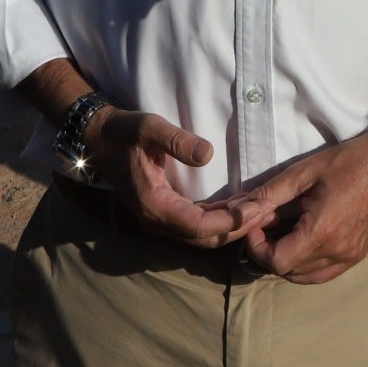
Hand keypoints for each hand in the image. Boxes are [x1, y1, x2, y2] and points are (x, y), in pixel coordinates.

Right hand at [89, 108, 271, 249]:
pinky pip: (197, 225)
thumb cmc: (124, 131)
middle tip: (269, 212)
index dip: (230, 222)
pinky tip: (240, 207)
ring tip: (262, 210)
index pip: (198, 226)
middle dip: (238, 228)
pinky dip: (221, 220)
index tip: (256, 210)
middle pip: (204, 238)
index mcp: (154, 205)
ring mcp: (160, 219)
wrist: (98, 137)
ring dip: (232, 226)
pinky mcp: (165, 212)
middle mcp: (157, 220)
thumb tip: (207, 154)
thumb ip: (176, 140)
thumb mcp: (148, 127)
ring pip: (202, 235)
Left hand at [233, 125, 367, 283]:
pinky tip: (302, 242)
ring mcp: (350, 256)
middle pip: (288, 271)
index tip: (256, 226)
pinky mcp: (357, 255)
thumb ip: (270, 194)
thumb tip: (240, 210)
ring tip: (284, 231)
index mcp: (322, 231)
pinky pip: (323, 273)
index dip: (258, 248)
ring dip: (287, 260)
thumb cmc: (347, 162)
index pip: (278, 262)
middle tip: (267, 225)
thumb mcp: (303, 172)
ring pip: (305, 276)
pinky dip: (306, 265)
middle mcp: (337, 251)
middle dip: (269, 252)